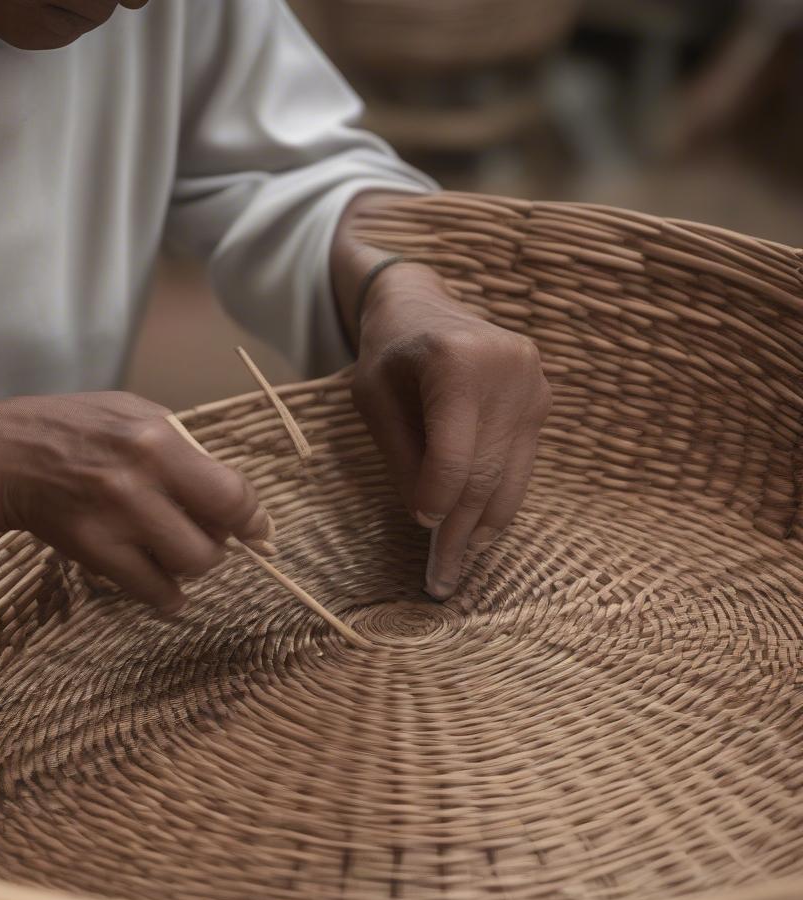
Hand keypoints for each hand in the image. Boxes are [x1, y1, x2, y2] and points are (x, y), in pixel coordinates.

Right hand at [0, 392, 272, 613]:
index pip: (232, 493)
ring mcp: (115, 520)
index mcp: (159, 439)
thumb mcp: (135, 414)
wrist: (0, 455)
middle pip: (215, 540)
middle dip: (221, 545)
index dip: (254, 519)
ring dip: (192, 566)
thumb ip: (185, 450)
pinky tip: (163, 587)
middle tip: (205, 535)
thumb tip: (231, 498)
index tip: (258, 531)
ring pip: (189, 567)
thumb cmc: (74, 427)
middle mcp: (141, 481)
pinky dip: (166, 596)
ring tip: (176, 552)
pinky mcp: (94, 552)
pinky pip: (151, 591)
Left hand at [351, 261, 550, 598]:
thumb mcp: (372, 400)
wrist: (421, 303)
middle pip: (486, 474)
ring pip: (511, 478)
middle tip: (441, 580)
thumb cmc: (387, 353)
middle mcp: (508, 370)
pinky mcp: (543, 399)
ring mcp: (534, 384)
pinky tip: (477, 531)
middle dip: (460, 532)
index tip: (419, 529)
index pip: (453, 456)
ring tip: (459, 567)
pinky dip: (498, 502)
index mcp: (458, 361)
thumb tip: (429, 519)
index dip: (436, 500)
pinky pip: (521, 466)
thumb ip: (401, 456)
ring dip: (484, 528)